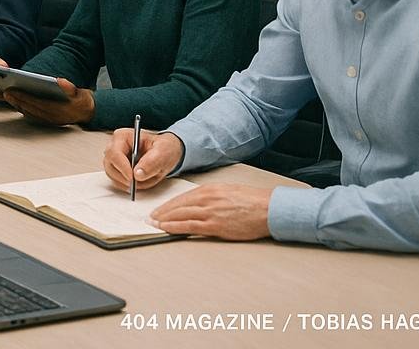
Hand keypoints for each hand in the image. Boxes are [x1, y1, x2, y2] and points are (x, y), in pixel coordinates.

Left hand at [3, 78, 94, 125]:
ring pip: (29, 113)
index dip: (23, 96)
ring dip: (18, 105)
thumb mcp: (80, 93)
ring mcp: (49, 121)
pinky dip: (23, 108)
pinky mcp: (48, 121)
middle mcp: (52, 118)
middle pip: (30, 108)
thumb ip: (70, 88)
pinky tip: (17, 101)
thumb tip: (60, 81)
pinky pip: (32, 115)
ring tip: (8, 96)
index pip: (36, 103)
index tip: (11, 90)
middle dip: (17, 100)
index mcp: (59, 111)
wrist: (90, 113)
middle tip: (5, 92)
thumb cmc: (83, 101)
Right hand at [103, 129, 183, 192]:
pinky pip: (117, 181)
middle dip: (125, 177)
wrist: (165, 153)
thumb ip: (152, 162)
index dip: (122, 167)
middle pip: (110, 166)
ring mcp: (114, 159)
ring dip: (128, 183)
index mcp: (123, 137)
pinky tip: (140, 181)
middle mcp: (115, 146)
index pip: (114, 153)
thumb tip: (137, 174)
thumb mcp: (163, 152)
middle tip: (140, 182)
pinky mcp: (116, 169)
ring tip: (144, 179)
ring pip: (112, 175)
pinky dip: (128, 185)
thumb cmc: (163, 148)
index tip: (133, 178)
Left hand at [150, 184, 273, 240]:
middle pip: (177, 206)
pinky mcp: (216, 225)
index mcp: (209, 189)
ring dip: (164, 220)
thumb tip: (198, 204)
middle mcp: (206, 199)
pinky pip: (190, 226)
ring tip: (154, 224)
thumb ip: (211, 197)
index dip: (168, 205)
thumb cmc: (252, 200)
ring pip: (180, 215)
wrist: (268, 208)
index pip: (182, 197)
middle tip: (150, 218)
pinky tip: (166, 229)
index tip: (159, 210)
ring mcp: (210, 212)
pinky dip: (175, 227)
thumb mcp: (227, 192)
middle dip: (161, 212)